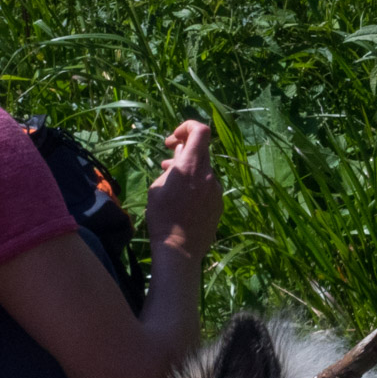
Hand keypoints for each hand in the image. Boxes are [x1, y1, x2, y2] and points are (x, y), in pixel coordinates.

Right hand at [146, 121, 220, 258]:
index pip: (201, 130)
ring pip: (203, 171)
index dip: (187, 127)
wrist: (179, 250)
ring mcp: (216, 190)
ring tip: (172, 183)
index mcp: (191, 166)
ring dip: (189, 171)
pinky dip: (196, 186)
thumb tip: (182, 153)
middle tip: (169, 160)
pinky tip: (183, 200)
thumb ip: (173, 166)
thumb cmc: (162, 216)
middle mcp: (208, 175)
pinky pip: (207, 187)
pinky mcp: (218, 204)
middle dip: (185, 151)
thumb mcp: (158, 187)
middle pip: (201, 151)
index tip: (174, 139)